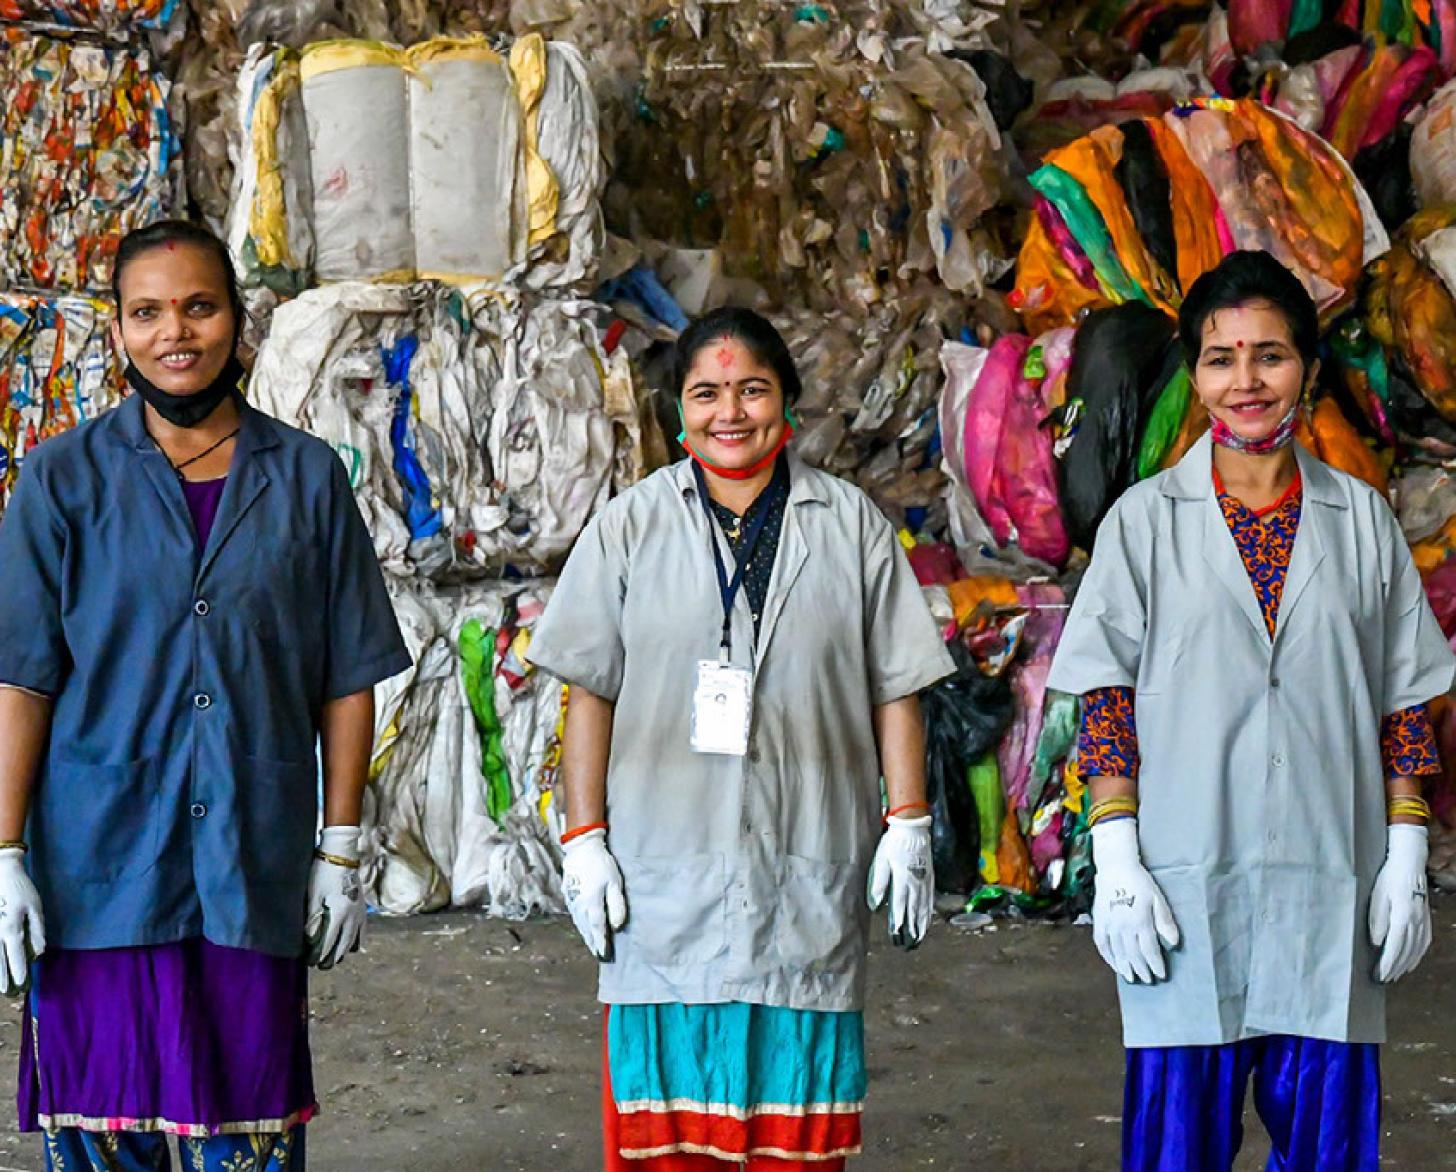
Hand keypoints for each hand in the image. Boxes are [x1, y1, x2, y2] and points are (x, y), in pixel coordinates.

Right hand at [0, 847, 42, 997]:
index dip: (19, 970)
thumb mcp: (36, 908)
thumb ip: (37, 930)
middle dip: (3, 977)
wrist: (1, 873)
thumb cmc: (22, 890)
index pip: (16, 955)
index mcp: (11, 929)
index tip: (22, 983)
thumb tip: (39, 951)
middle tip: (6, 993)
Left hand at [305, 826, 364, 969]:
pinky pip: (362, 930)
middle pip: (343, 944)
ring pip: (354, 939)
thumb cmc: (322, 873)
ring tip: (335, 958)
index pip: (328, 942)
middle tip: (321, 966)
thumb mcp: (312, 895)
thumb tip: (309, 939)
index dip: (319, 955)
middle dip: (332, 957)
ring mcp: (359, 911)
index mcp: (338, 913)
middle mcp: (352, 916)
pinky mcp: (362, 906)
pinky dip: (356, 940)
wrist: (341, 854)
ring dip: (344, 951)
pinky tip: (352, 945)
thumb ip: (312, 919)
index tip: (310, 963)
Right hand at [561, 828, 625, 960]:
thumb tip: (617, 926)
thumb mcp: (614, 883)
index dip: (601, 943)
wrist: (581, 849)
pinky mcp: (568, 895)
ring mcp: (572, 901)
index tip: (605, 955)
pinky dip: (580, 924)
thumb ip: (616, 905)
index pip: (597, 928)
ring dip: (585, 935)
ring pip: (579, 923)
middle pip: (586, 929)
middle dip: (593, 942)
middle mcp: (579, 905)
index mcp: (591, 904)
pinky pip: (575, 915)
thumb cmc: (601, 864)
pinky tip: (583, 927)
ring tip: (592, 945)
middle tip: (599, 955)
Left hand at [867, 813, 932, 948]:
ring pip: (924, 906)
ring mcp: (924, 880)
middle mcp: (915, 883)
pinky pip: (930, 897)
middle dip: (912, 928)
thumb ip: (879, 882)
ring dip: (922, 923)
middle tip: (911, 943)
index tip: (897, 935)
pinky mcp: (930, 875)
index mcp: (902, 880)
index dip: (898, 923)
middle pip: (914, 911)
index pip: (899, 907)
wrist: (913, 828)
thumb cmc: (895, 843)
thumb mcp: (882, 860)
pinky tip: (928, 916)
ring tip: (920, 935)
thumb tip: (875, 903)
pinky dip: (929, 909)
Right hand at [1090, 818, 1179, 983]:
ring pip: (1117, 952)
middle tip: (1148, 980)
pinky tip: (1113, 963)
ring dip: (1125, 967)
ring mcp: (1109, 925)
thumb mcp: (1158, 899)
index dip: (1156, 965)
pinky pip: (1102, 944)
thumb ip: (1165, 921)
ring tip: (1131, 978)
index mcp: (1141, 921)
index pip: (1150, 951)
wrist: (1115, 867)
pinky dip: (1107, 956)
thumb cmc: (1140, 882)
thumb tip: (1174, 943)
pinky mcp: (1099, 921)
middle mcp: (1123, 927)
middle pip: (1134, 955)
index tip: (1161, 975)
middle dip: (1142, 969)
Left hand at [1369, 823, 1430, 982]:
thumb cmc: (1389, 878)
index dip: (1387, 964)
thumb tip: (1378, 943)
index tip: (1379, 975)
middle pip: (1406, 952)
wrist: (1409, 863)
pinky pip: (1423, 943)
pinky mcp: (1426, 919)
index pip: (1394, 947)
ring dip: (1406, 964)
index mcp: (1403, 917)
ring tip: (1395, 975)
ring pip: (1416, 950)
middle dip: (1395, 968)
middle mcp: (1416, 922)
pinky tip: (1411, 961)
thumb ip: (1377, 921)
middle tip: (1383, 980)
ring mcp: (1424, 921)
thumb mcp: (1377, 897)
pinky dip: (1417, 955)